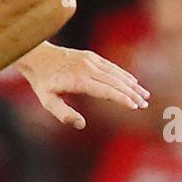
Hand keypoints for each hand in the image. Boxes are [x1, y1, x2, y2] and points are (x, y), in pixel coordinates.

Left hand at [18, 43, 148, 129]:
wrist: (36, 56)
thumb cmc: (42, 82)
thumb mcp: (47, 101)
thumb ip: (63, 114)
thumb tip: (81, 124)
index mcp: (78, 80)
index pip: (106, 90)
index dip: (121, 98)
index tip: (134, 106)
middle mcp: (87, 68)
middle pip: (114, 81)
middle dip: (131, 93)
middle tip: (144, 104)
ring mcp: (90, 60)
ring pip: (115, 73)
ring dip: (131, 84)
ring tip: (144, 94)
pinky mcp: (91, 56)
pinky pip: (111, 66)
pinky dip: (123, 74)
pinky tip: (132, 81)